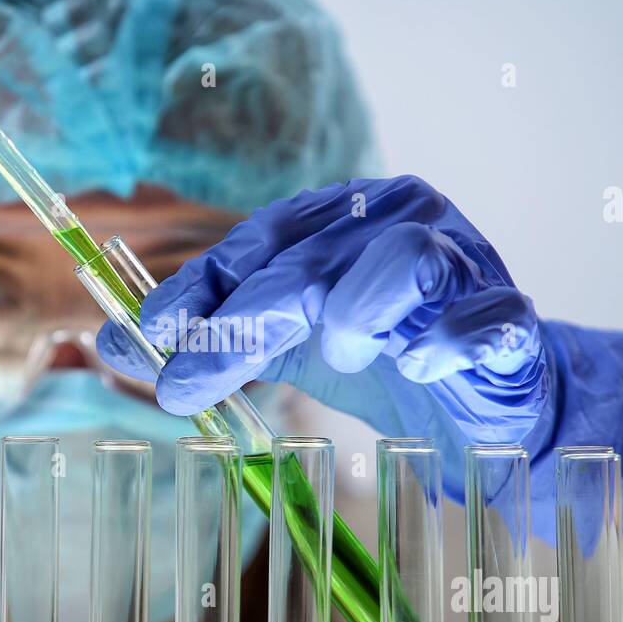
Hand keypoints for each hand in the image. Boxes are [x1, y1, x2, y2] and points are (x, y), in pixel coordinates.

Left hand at [99, 176, 622, 537]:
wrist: (486, 402)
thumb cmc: (384, 360)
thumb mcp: (286, 348)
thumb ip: (213, 340)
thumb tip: (112, 346)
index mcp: (344, 219)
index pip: (264, 238)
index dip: (206, 284)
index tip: (154, 333)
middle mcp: (401, 223)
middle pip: (313, 258)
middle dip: (244, 319)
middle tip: (189, 380)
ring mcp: (462, 265)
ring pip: (404, 257)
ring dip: (355, 309)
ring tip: (340, 356)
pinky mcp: (510, 318)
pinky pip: (486, 316)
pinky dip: (447, 339)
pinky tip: (419, 366)